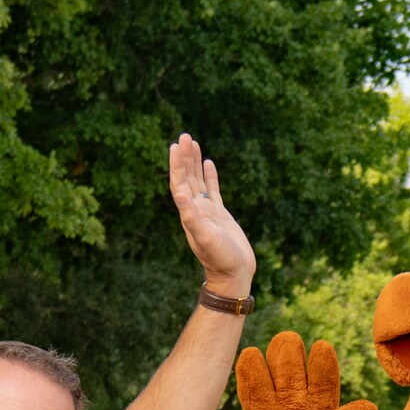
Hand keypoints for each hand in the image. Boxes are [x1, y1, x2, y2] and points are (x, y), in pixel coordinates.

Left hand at [169, 133, 255, 296]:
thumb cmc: (220, 259)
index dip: (176, 164)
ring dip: (194, 162)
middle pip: (187, 178)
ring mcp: (207, 211)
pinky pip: (213, 190)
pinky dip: (210, 176)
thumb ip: (192, 218)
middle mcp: (195, 210)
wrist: (234, 273)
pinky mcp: (220, 214)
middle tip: (185, 136)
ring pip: (198, 181)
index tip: (176, 146)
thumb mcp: (205, 238)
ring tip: (193, 143)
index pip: (179, 183)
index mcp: (189, 213)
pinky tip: (209, 163)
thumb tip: (179, 197)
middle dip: (185, 157)